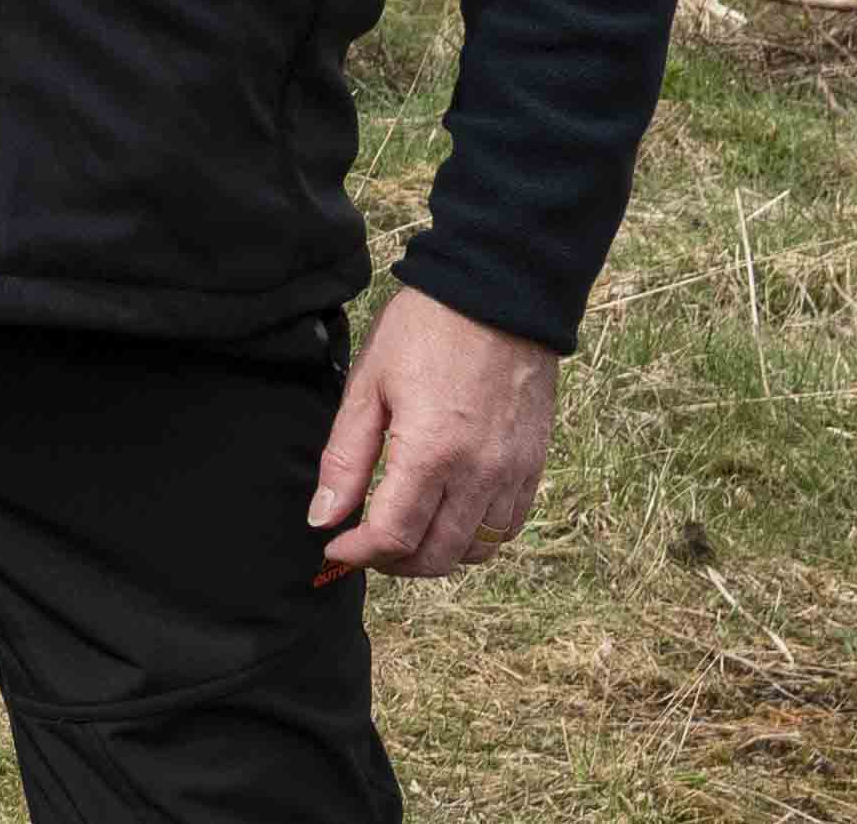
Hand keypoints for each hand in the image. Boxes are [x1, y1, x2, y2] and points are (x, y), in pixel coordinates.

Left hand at [309, 285, 558, 582]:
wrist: (499, 293)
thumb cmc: (426, 331)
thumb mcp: (369, 385)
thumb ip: (345, 458)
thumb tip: (323, 517)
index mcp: (431, 453)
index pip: (392, 538)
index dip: (356, 553)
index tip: (334, 545)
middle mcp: (478, 475)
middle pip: (434, 557)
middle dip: (391, 562)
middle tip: (363, 542)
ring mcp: (512, 474)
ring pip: (475, 552)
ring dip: (434, 555)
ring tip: (404, 532)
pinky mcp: (533, 466)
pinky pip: (507, 529)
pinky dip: (475, 538)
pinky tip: (448, 517)